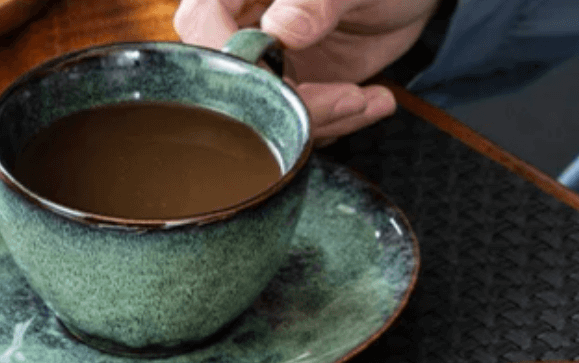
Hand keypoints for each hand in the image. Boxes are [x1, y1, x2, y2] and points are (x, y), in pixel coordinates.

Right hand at [174, 0, 441, 142]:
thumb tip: (281, 30)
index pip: (204, 22)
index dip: (235, 56)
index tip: (283, 66)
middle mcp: (245, 24)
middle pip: (233, 81)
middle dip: (289, 103)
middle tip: (348, 98)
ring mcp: (268, 62)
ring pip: (267, 112)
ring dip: (321, 120)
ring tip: (366, 100)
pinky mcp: (294, 89)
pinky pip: (299, 121)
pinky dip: (338, 123)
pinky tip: (375, 101)